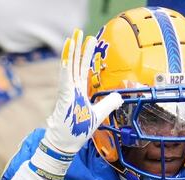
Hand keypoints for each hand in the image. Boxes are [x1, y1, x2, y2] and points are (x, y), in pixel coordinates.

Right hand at [41, 29, 121, 154]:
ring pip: (69, 67)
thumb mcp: (99, 114)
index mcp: (78, 91)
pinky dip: (66, 66)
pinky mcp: (64, 97)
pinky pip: (65, 79)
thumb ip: (108, 103)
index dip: (86, 55)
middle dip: (78, 48)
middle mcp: (72, 88)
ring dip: (71, 52)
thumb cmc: (79, 129)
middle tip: (80, 32)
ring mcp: (67, 92)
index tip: (89, 42)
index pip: (82, 69)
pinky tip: (67, 56)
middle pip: (75, 64)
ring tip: (73, 38)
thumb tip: (119, 95)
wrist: (67, 142)